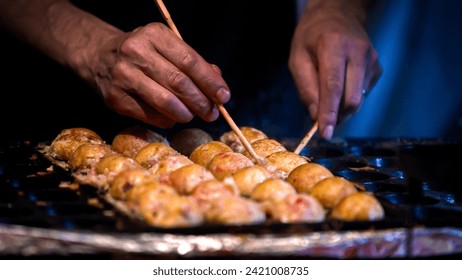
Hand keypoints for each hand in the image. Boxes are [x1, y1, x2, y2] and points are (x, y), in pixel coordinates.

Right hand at [87, 23, 230, 127]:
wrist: (98, 56)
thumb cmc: (143, 54)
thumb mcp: (166, 48)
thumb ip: (193, 63)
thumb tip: (218, 86)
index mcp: (154, 35)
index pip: (190, 61)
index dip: (210, 82)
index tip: (224, 97)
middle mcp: (136, 52)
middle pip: (179, 82)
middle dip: (201, 102)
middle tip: (212, 113)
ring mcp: (123, 75)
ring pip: (165, 101)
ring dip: (186, 114)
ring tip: (193, 116)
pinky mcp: (115, 98)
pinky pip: (150, 115)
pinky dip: (167, 120)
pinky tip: (173, 118)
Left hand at [289, 0, 381, 138]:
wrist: (337, 15)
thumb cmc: (312, 38)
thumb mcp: (297, 58)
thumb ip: (305, 87)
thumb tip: (316, 116)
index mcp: (335, 45)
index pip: (333, 87)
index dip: (329, 113)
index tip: (325, 133)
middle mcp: (359, 52)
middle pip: (351, 98)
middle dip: (336, 116)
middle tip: (321, 122)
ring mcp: (371, 60)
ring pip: (358, 100)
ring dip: (341, 109)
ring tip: (327, 99)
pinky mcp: (377, 68)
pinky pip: (362, 94)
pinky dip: (348, 99)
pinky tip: (340, 86)